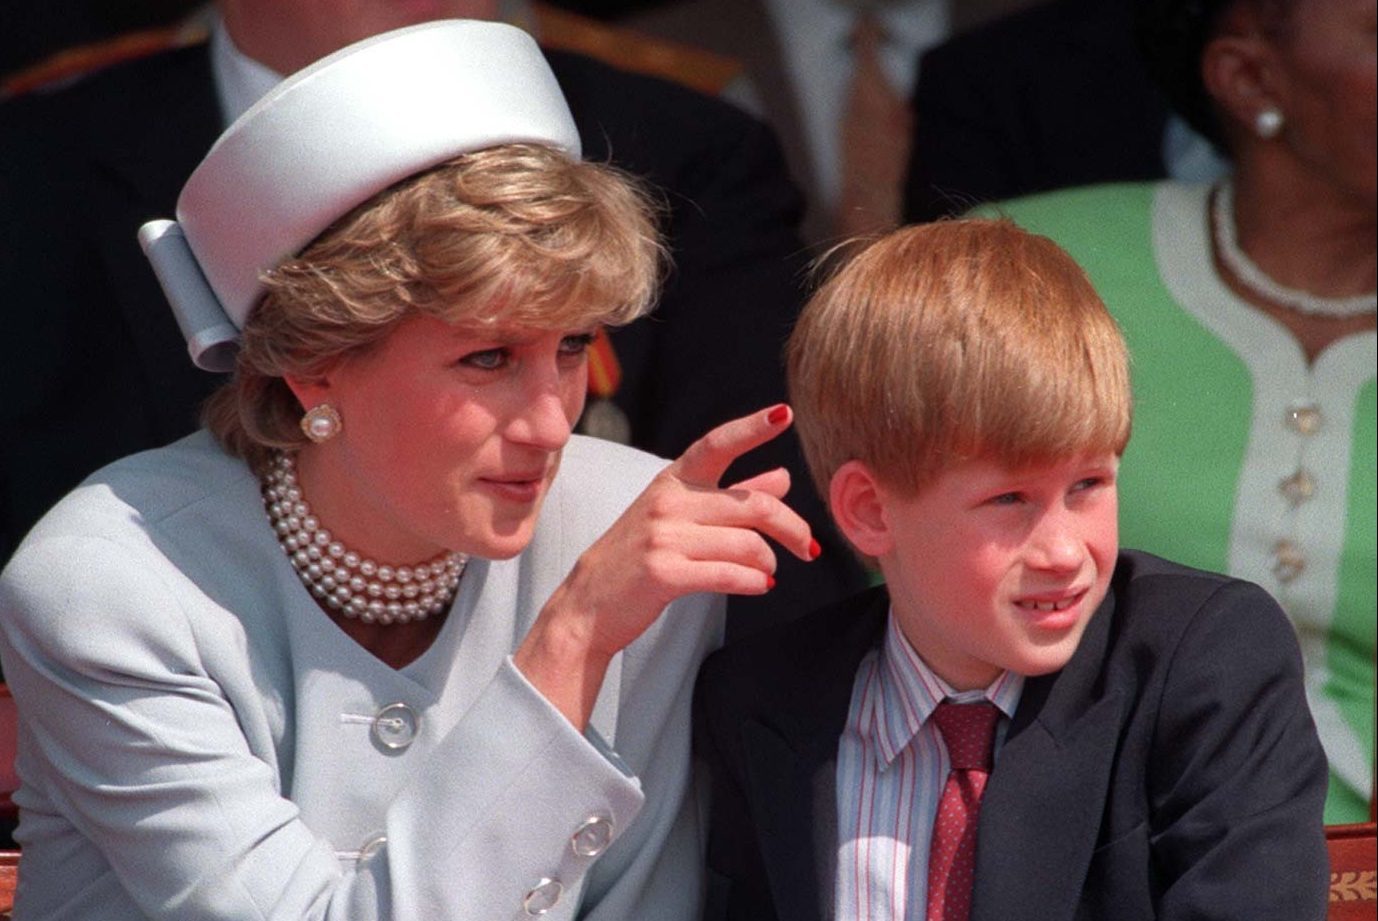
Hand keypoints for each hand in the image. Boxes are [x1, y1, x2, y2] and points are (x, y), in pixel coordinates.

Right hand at [514, 404, 817, 726]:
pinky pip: (730, 574)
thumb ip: (733, 495)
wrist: (589, 604)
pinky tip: (760, 586)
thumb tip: (782, 477)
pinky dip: (754, 582)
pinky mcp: (664, 573)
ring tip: (768, 572)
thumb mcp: (679, 516)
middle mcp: (668, 501)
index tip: (784, 415)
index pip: (717, 444)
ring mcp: (663, 536)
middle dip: (791, 527)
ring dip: (768, 562)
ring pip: (747, 543)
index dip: (752, 428)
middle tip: (809, 547)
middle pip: (753, 504)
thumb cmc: (638, 556)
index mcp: (673, 480)